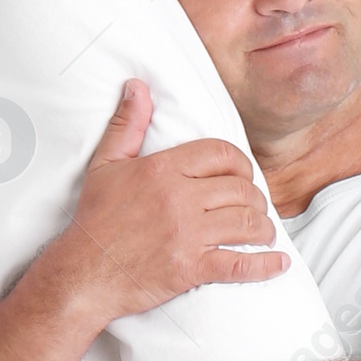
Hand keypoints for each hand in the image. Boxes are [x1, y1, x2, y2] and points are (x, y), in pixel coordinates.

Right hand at [58, 80, 288, 320]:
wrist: (83, 273)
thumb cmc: (94, 221)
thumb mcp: (105, 165)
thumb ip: (126, 125)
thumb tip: (138, 87)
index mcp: (163, 170)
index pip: (221, 155)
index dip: (240, 164)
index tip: (242, 177)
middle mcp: (180, 199)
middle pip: (240, 190)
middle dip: (255, 198)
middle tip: (255, 208)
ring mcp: (188, 235)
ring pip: (245, 223)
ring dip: (263, 228)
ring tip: (263, 232)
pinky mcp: (191, 268)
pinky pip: (238, 264)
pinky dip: (264, 266)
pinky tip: (277, 264)